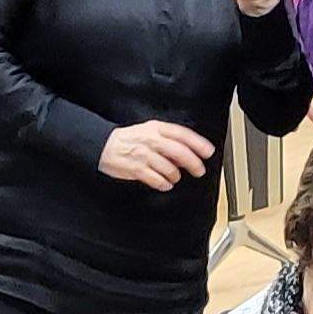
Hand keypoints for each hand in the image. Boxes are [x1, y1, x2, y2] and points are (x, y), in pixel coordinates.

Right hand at [97, 118, 217, 189]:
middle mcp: (152, 140)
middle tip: (199, 170)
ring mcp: (144, 155)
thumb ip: (169, 140)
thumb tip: (187, 153)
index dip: (198, 143)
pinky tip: (164, 184)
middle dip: (193, 163)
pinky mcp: (136, 170)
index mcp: (156, 128)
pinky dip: (164, 184)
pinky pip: (157, 180)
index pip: (183, 134)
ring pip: (170, 168)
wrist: (104, 146)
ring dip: (176, 176)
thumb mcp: (150, 131)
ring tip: (174, 177)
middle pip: (180, 152)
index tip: (208, 151)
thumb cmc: (129, 140)